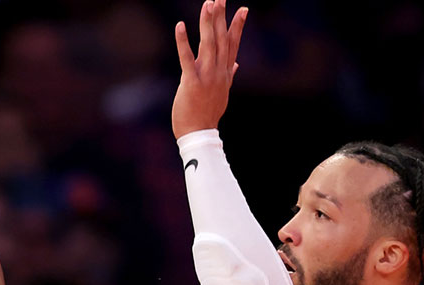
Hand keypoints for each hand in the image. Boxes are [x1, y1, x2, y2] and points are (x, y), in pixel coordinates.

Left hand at [171, 0, 248, 137]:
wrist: (199, 133)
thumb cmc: (207, 114)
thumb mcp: (222, 93)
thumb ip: (230, 75)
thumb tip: (237, 64)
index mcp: (225, 73)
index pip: (233, 45)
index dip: (237, 27)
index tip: (243, 9)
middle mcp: (219, 72)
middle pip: (221, 40)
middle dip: (221, 18)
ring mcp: (206, 76)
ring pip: (208, 44)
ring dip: (208, 23)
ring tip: (207, 4)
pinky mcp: (191, 82)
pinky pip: (186, 58)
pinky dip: (183, 41)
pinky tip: (180, 26)